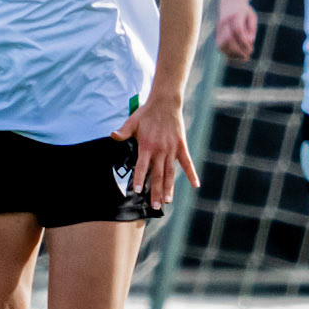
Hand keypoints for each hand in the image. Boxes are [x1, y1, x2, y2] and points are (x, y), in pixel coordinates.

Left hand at [112, 92, 198, 211]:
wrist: (165, 102)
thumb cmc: (147, 113)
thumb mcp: (132, 121)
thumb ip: (123, 132)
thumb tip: (112, 136)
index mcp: (146, 146)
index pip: (142, 166)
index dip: (140, 178)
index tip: (138, 191)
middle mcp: (159, 150)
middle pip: (158, 174)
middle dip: (156, 191)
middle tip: (156, 206)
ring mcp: (171, 149)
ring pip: (170, 172)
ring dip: (169, 187)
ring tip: (168, 200)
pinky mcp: (181, 146)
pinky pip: (187, 162)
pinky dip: (191, 174)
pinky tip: (196, 185)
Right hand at [215, 4, 257, 63]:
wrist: (229, 3)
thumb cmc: (244, 12)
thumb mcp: (252, 17)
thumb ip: (252, 29)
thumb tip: (249, 42)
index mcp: (235, 15)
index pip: (238, 30)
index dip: (244, 42)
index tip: (251, 49)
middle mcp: (224, 22)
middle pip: (228, 39)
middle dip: (238, 50)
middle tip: (247, 56)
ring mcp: (218, 28)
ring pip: (222, 44)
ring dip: (232, 54)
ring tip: (242, 58)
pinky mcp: (216, 34)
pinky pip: (220, 46)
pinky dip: (228, 54)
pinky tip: (236, 57)